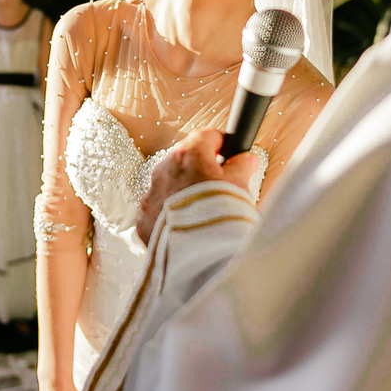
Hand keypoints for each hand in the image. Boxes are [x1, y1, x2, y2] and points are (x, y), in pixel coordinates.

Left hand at [137, 129, 257, 245]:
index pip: (205, 137)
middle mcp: (164, 169)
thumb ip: (241, 167)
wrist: (202, 254)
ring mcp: (151, 194)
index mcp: (189, 154)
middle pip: (184, 160)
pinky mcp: (144, 218)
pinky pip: (158, 208)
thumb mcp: (240, 185)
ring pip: (169, 184)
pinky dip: (170, 213)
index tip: (229, 153)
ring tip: (203, 211)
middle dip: (200, 170)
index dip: (221, 144)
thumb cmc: (223, 215)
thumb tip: (246, 159)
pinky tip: (187, 225)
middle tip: (219, 187)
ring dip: (183, 191)